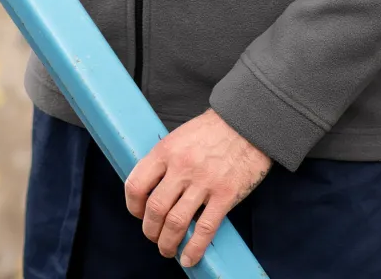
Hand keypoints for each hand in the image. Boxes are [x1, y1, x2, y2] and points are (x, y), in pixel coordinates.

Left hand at [124, 108, 271, 268]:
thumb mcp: (181, 135)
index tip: (138, 214)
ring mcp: (204, 182)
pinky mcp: (225, 194)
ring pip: (176, 223)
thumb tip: (153, 187)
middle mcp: (182, 167)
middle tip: (154, 236)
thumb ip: (166, 159)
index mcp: (167, 150)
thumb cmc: (213, 129)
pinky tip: (189, 258)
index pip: (136, 184)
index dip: (132, 206)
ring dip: (167, 243)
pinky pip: (205, 229)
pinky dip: (194, 249)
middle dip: (150, 231)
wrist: (247, 122)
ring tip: (168, 250)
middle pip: (155, 209)